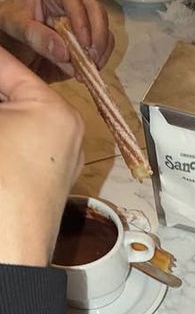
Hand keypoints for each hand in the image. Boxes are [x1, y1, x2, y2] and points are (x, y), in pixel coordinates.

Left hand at [0, 0, 112, 76]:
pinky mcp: (88, 30)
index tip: (84, 45)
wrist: (13, 39)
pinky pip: (103, 42)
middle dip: (97, 37)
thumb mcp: (15, 26)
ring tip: (89, 69)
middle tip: (91, 60)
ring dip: (100, 51)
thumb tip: (65, 53)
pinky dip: (100, 58)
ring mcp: (82, 11)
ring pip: (104, 27)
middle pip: (95, 11)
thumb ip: (37, 37)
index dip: (81, 21)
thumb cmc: (11, 24)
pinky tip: (88, 70)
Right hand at [0, 47, 83, 265]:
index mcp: (54, 109)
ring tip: (3, 131)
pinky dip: (9, 140)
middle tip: (0, 110)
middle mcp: (68, 131)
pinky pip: (27, 148)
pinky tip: (3, 146)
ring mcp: (64, 160)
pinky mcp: (53, 183)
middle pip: (15, 95)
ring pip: (21, 122)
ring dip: (5, 116)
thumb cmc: (0, 182)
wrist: (11, 247)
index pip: (8, 66)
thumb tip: (3, 94)